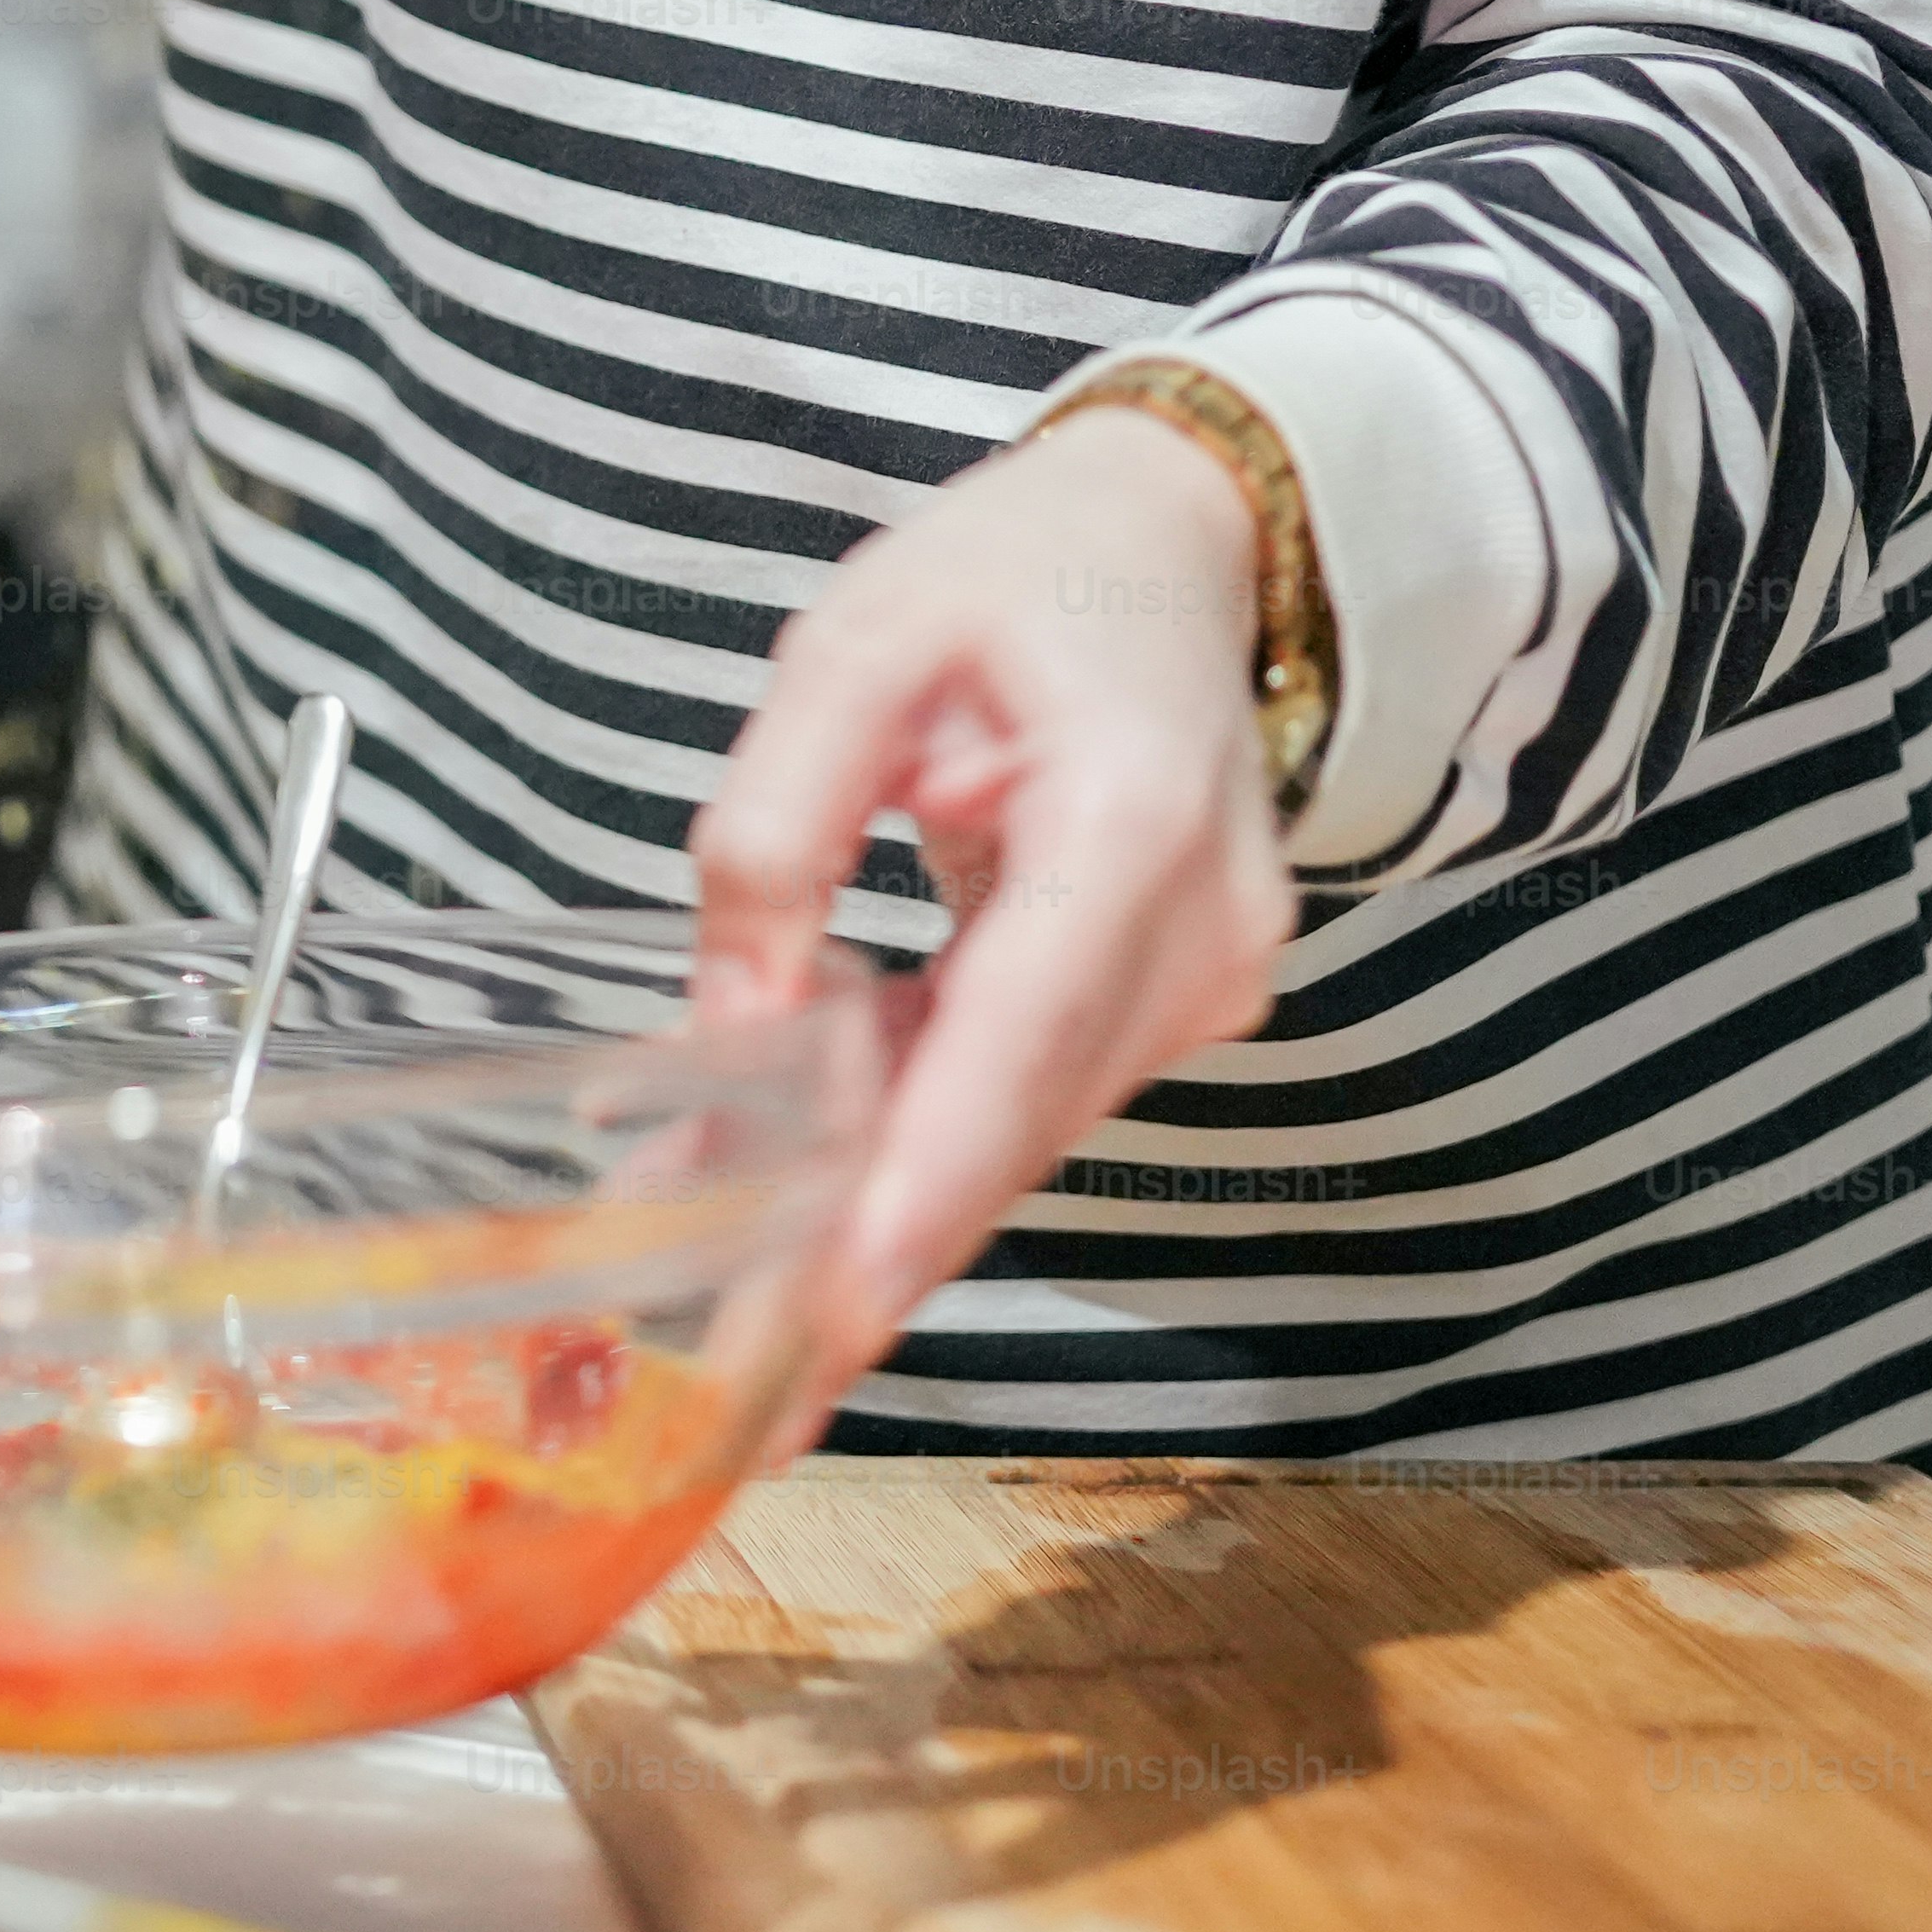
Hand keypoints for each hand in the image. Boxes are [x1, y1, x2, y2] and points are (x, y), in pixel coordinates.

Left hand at [688, 410, 1302, 1446]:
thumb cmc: (1018, 572)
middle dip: (875, 1256)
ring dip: (879, 1213)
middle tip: (746, 1392)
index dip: (925, 1181)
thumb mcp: (855, 645)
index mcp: (1132, 820)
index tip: (845, 1303)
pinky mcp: (1174, 998)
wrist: (1179, 539)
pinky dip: (916, 1145)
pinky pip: (1029, 1092)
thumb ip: (778, 828)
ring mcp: (1203, 976)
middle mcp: (1197, 926)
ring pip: (1019, 1131)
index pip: (1020, 1035)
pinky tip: (798, 1204)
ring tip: (727, 1310)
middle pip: (1017, 1125)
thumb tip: (733, 1034)